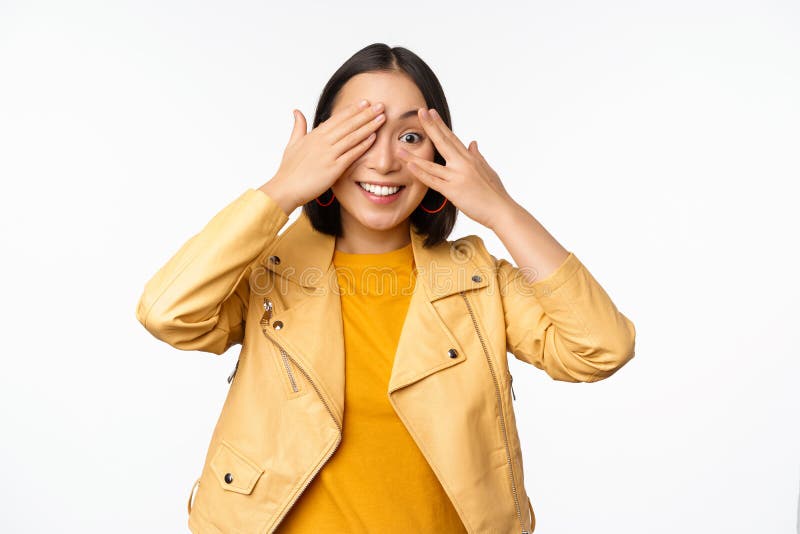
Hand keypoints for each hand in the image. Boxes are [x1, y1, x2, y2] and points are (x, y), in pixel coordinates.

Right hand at [260, 99, 386, 213]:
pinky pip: (351, 154)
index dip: (353, 109)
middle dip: (365, 114)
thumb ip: (298, 127)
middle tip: (380, 105)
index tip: (365, 102)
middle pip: (348, 124)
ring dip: (368, 126)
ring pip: (352, 137)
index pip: (337, 118)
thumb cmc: (289, 169)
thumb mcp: (292, 143)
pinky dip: (363, 145)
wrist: (285, 188)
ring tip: (382, 118)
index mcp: (314, 135)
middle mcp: (322, 142)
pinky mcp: (333, 168)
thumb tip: (297, 111)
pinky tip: (373, 138)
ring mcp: (328, 154)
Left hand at [396, 108, 516, 229]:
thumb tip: (473, 143)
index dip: (440, 125)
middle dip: (430, 126)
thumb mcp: (487, 170)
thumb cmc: (495, 193)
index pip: (452, 137)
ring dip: (414, 155)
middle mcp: (463, 163)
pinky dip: (420, 173)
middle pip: (443, 141)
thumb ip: (477, 156)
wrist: (501, 209)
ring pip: (431, 164)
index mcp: (470, 158)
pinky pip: (433, 181)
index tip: (431, 113)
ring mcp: (457, 176)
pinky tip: (409, 166)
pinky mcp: (453, 191)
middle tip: (419, 111)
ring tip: (399, 147)